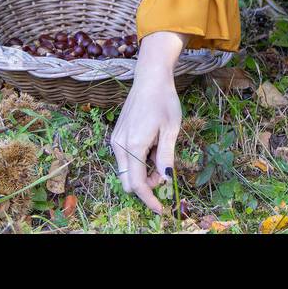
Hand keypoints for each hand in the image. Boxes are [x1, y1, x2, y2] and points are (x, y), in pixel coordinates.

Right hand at [110, 32, 185, 213]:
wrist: (150, 78)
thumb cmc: (164, 101)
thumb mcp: (171, 129)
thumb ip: (166, 157)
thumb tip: (165, 181)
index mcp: (133, 145)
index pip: (137, 184)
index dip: (149, 200)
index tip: (161, 209)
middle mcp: (119, 145)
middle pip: (129, 181)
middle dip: (147, 185)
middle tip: (165, 171)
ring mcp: (116, 140)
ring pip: (127, 171)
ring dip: (143, 172)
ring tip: (161, 152)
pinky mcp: (117, 136)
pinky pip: (125, 159)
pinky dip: (139, 162)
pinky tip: (152, 146)